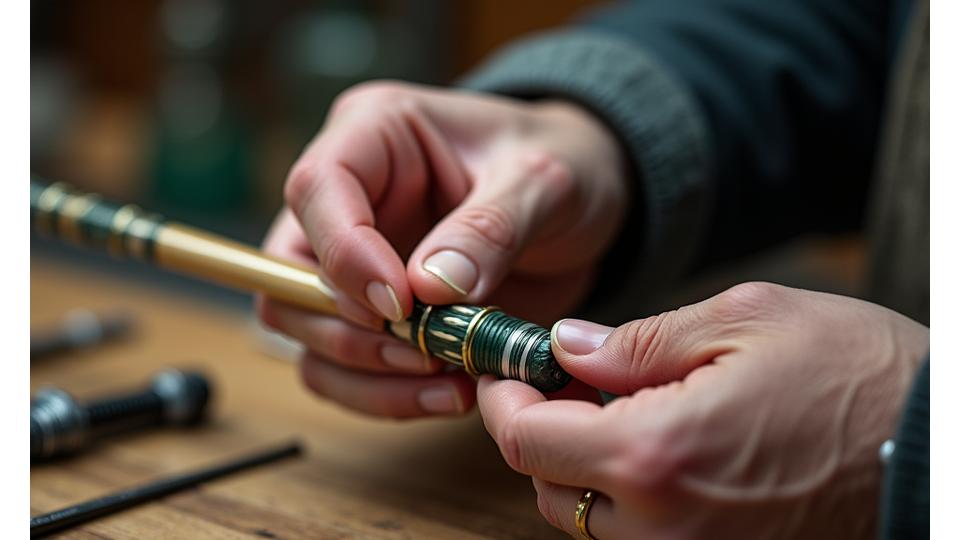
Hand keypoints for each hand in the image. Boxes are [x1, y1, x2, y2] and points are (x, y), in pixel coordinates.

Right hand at [257, 81, 627, 417]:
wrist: (583, 203)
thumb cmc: (562, 164)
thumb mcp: (544, 181)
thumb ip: (490, 228)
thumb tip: (431, 288)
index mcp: (375, 132)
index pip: (317, 188)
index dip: (344, 254)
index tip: (401, 304)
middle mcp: (349, 196)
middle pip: (289, 273)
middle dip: (351, 329)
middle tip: (424, 353)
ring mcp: (355, 257)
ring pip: (306, 332)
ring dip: (367, 374)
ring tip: (447, 382)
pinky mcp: (374, 310)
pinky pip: (347, 366)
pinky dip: (387, 394)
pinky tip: (448, 392)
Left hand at [478, 282, 928, 538]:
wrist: (939, 452)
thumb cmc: (856, 376)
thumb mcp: (744, 321)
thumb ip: (639, 341)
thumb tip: (569, 348)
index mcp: (657, 454)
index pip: (527, 441)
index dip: (504, 400)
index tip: (508, 370)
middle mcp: (663, 525)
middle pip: (548, 487)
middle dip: (544, 431)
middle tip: (568, 383)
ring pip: (590, 521)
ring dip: (584, 467)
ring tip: (622, 412)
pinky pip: (641, 538)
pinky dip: (629, 497)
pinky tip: (662, 449)